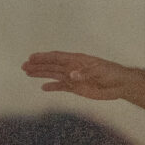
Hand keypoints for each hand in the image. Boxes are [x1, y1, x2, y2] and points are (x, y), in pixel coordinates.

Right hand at [22, 51, 141, 100]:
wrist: (120, 85)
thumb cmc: (111, 73)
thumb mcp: (99, 72)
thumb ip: (84, 74)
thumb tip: (71, 75)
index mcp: (77, 60)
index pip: (57, 57)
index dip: (44, 57)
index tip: (32, 57)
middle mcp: (73, 67)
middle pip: (52, 66)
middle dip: (38, 65)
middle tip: (24, 65)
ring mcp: (74, 77)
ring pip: (54, 75)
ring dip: (41, 74)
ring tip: (28, 73)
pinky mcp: (77, 88)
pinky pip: (61, 87)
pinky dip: (52, 87)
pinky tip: (43, 88)